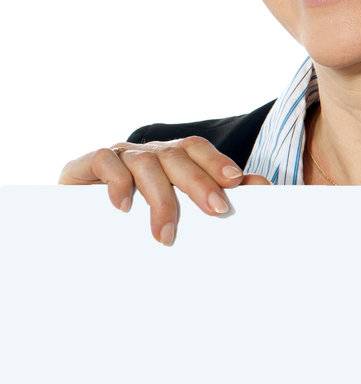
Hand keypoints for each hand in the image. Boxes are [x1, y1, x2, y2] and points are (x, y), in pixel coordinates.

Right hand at [59, 137, 271, 245]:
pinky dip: (117, 182)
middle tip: (218, 211)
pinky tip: (123, 206)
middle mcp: (146, 152)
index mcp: (170, 158)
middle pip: (177, 156)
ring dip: (160, 199)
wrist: (78, 229)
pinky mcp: (86, 165)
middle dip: (200, 183)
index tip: (236, 182)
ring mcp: (118, 156)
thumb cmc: (136, 220)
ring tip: (165, 235)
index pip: (196, 148)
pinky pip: (105, 161)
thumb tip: (260, 185)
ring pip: (145, 163)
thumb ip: (214, 195)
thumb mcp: (178, 210)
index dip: (216, 161)